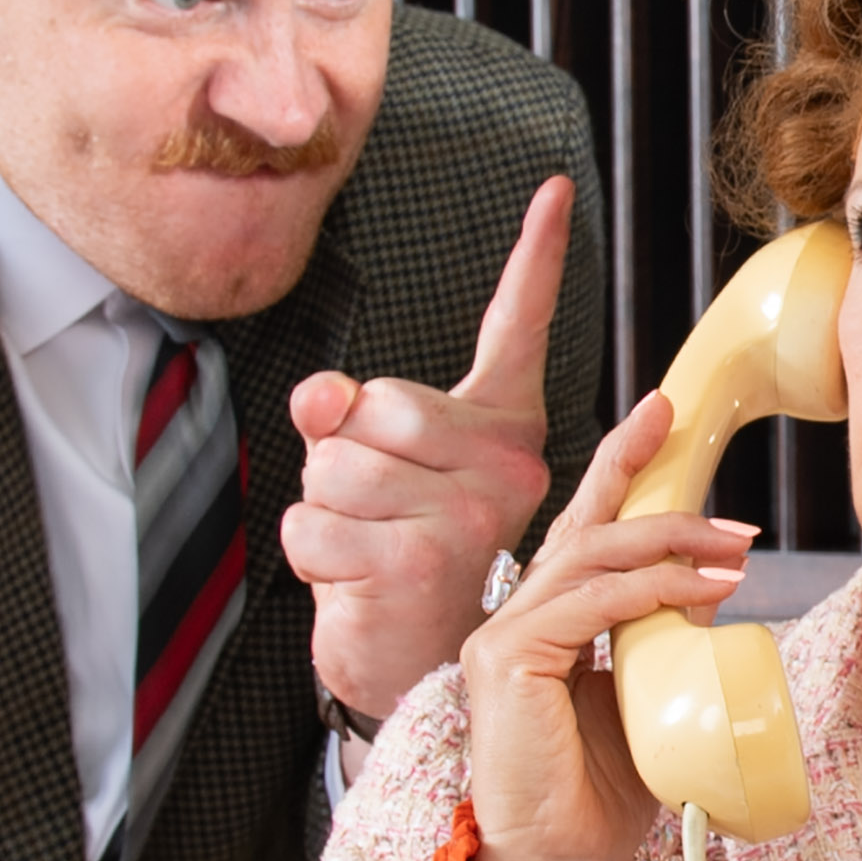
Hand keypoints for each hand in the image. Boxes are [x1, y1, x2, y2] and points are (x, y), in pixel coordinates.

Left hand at [282, 176, 572, 725]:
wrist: (423, 668)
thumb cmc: (405, 560)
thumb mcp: (383, 474)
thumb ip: (354, 417)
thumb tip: (319, 396)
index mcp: (505, 433)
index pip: (515, 330)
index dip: (536, 257)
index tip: (553, 191)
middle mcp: (506, 467)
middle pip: (368, 405)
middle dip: (340, 459)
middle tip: (380, 514)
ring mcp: (467, 514)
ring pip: (330, 465)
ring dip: (322, 512)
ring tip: (371, 549)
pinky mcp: (417, 557)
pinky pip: (308, 522)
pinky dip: (309, 556)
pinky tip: (357, 581)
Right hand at [459, 384, 759, 860]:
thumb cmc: (598, 803)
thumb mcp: (649, 705)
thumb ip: (666, 651)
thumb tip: (715, 602)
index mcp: (545, 625)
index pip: (586, 534)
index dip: (623, 474)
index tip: (669, 425)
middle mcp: (515, 620)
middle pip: (583, 525)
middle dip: (648, 482)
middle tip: (721, 483)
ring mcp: (503, 637)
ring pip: (591, 556)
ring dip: (671, 542)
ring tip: (735, 546)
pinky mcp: (507, 662)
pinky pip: (588, 603)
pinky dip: (652, 589)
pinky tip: (703, 591)